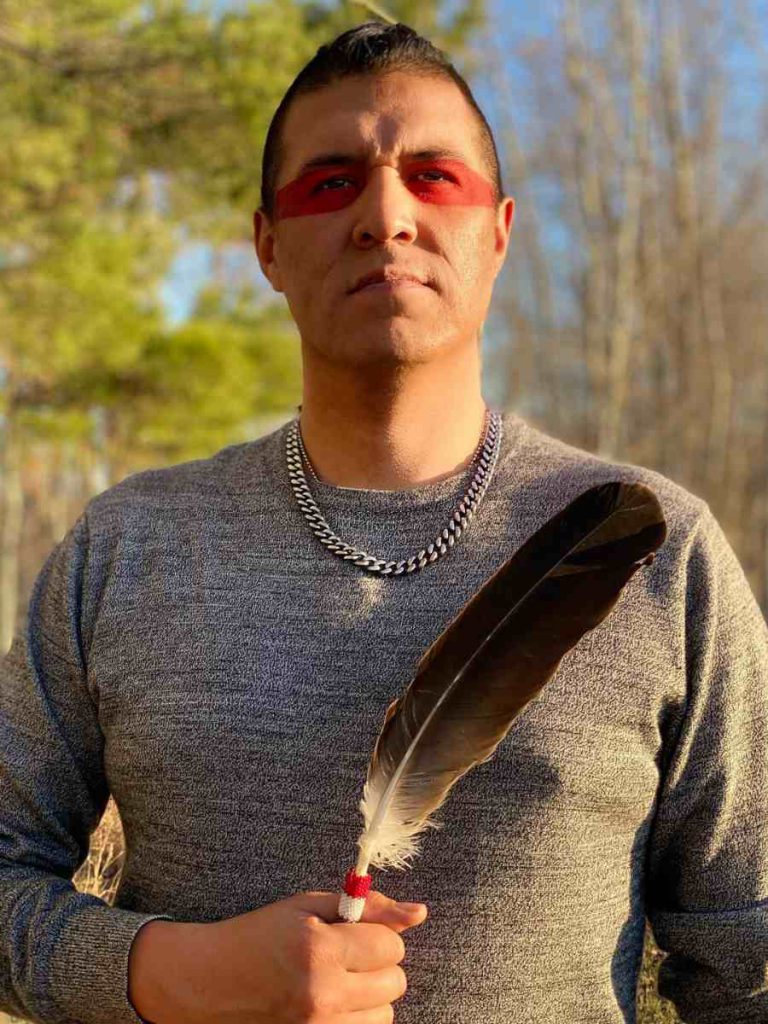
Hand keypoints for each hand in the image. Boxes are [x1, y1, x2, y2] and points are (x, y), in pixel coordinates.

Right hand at [128, 888, 427, 1022]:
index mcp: (320, 950)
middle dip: (377, 964)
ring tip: (337, 982)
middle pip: (396, 982)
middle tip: (345, 956)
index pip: (390, 944)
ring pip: (385, 1014)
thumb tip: (419, 912)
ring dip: (370, 996)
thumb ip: (367, 907)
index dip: (378, 934)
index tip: (355, 933)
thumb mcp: (308, 907)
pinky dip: (357, 1018)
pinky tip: (334, 1004)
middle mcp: (323, 995)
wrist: (210, 981)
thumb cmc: (260, 935)